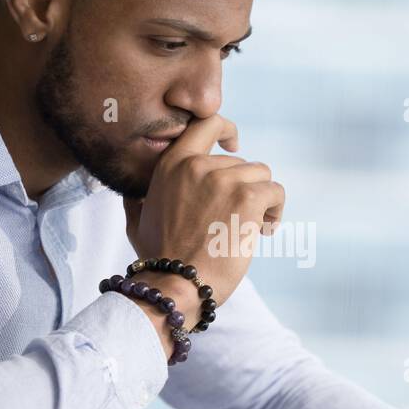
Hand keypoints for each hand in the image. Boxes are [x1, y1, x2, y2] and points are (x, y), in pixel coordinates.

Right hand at [122, 113, 284, 309]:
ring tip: (255, 228)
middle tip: (237, 220)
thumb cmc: (157, 261)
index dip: (226, 129)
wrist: (174, 285)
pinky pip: (275, 192)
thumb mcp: (136, 222)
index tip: (234, 144)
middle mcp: (198, 165)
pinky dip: (275, 211)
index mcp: (172, 164)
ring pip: (261, 176)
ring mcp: (224, 179)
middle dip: (243, 189)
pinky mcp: (247, 198)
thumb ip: (137, 200)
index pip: (206, 124)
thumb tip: (133, 195)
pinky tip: (264, 232)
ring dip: (262, 200)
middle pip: (241, 162)